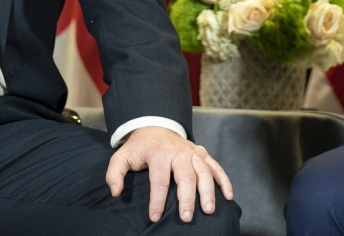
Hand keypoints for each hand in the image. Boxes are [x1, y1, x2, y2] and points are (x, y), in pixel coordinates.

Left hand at [104, 126, 232, 222]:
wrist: (155, 125)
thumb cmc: (139, 147)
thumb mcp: (121, 156)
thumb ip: (115, 173)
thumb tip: (116, 193)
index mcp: (159, 153)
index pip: (159, 180)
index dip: (156, 201)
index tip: (154, 217)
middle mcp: (178, 152)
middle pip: (186, 177)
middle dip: (187, 198)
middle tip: (187, 217)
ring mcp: (193, 152)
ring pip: (204, 172)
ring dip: (208, 191)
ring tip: (208, 210)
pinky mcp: (202, 153)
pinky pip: (215, 166)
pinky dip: (224, 180)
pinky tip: (228, 196)